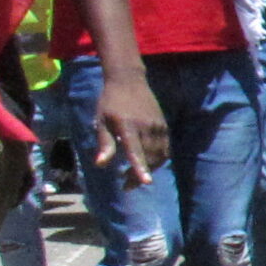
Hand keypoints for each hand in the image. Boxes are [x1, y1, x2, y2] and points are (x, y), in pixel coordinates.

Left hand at [91, 71, 168, 186]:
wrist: (129, 80)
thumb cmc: (110, 102)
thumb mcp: (101, 121)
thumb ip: (104, 144)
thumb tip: (100, 164)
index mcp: (127, 125)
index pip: (135, 150)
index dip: (140, 167)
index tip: (147, 182)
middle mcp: (146, 126)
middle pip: (148, 158)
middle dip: (138, 175)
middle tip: (126, 186)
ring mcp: (158, 126)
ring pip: (158, 156)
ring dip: (149, 169)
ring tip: (134, 177)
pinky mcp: (164, 126)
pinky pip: (165, 150)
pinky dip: (158, 160)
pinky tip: (148, 163)